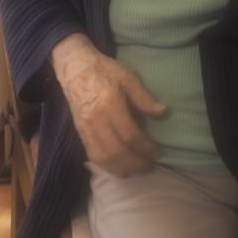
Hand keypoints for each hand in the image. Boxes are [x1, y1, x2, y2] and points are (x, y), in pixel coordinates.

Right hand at [51, 33, 166, 175]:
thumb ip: (144, 97)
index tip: (157, 152)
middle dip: (135, 162)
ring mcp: (85, 128)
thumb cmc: (104, 70)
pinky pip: (92, 155)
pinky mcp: (79, 132)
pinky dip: (106, 165)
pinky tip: (119, 167)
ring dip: (121, 168)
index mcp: (110, 104)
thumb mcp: (128, 77)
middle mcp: (96, 120)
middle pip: (117, 150)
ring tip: (136, 170)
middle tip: (149, 165)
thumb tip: (163, 113)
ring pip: (103, 157)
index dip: (145, 147)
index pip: (130, 135)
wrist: (74, 67)